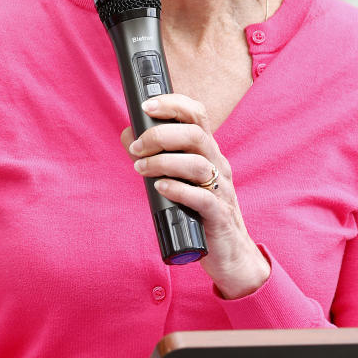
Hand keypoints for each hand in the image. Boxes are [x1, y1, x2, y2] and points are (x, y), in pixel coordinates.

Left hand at [122, 93, 270, 299]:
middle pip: (195, 135)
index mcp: (208, 151)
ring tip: (141, 169)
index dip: (173, 104)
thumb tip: (128, 136)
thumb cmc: (199, 211)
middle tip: (137, 148)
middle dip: (161, 135)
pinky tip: (161, 188)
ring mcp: (221, 189)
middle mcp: (218, 165)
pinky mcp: (219, 215)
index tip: (146, 107)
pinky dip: (179, 189)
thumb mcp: (180, 178)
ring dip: (164, 163)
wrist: (229, 252)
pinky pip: (203, 198)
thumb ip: (158, 157)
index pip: (197, 114)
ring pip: (198, 164)